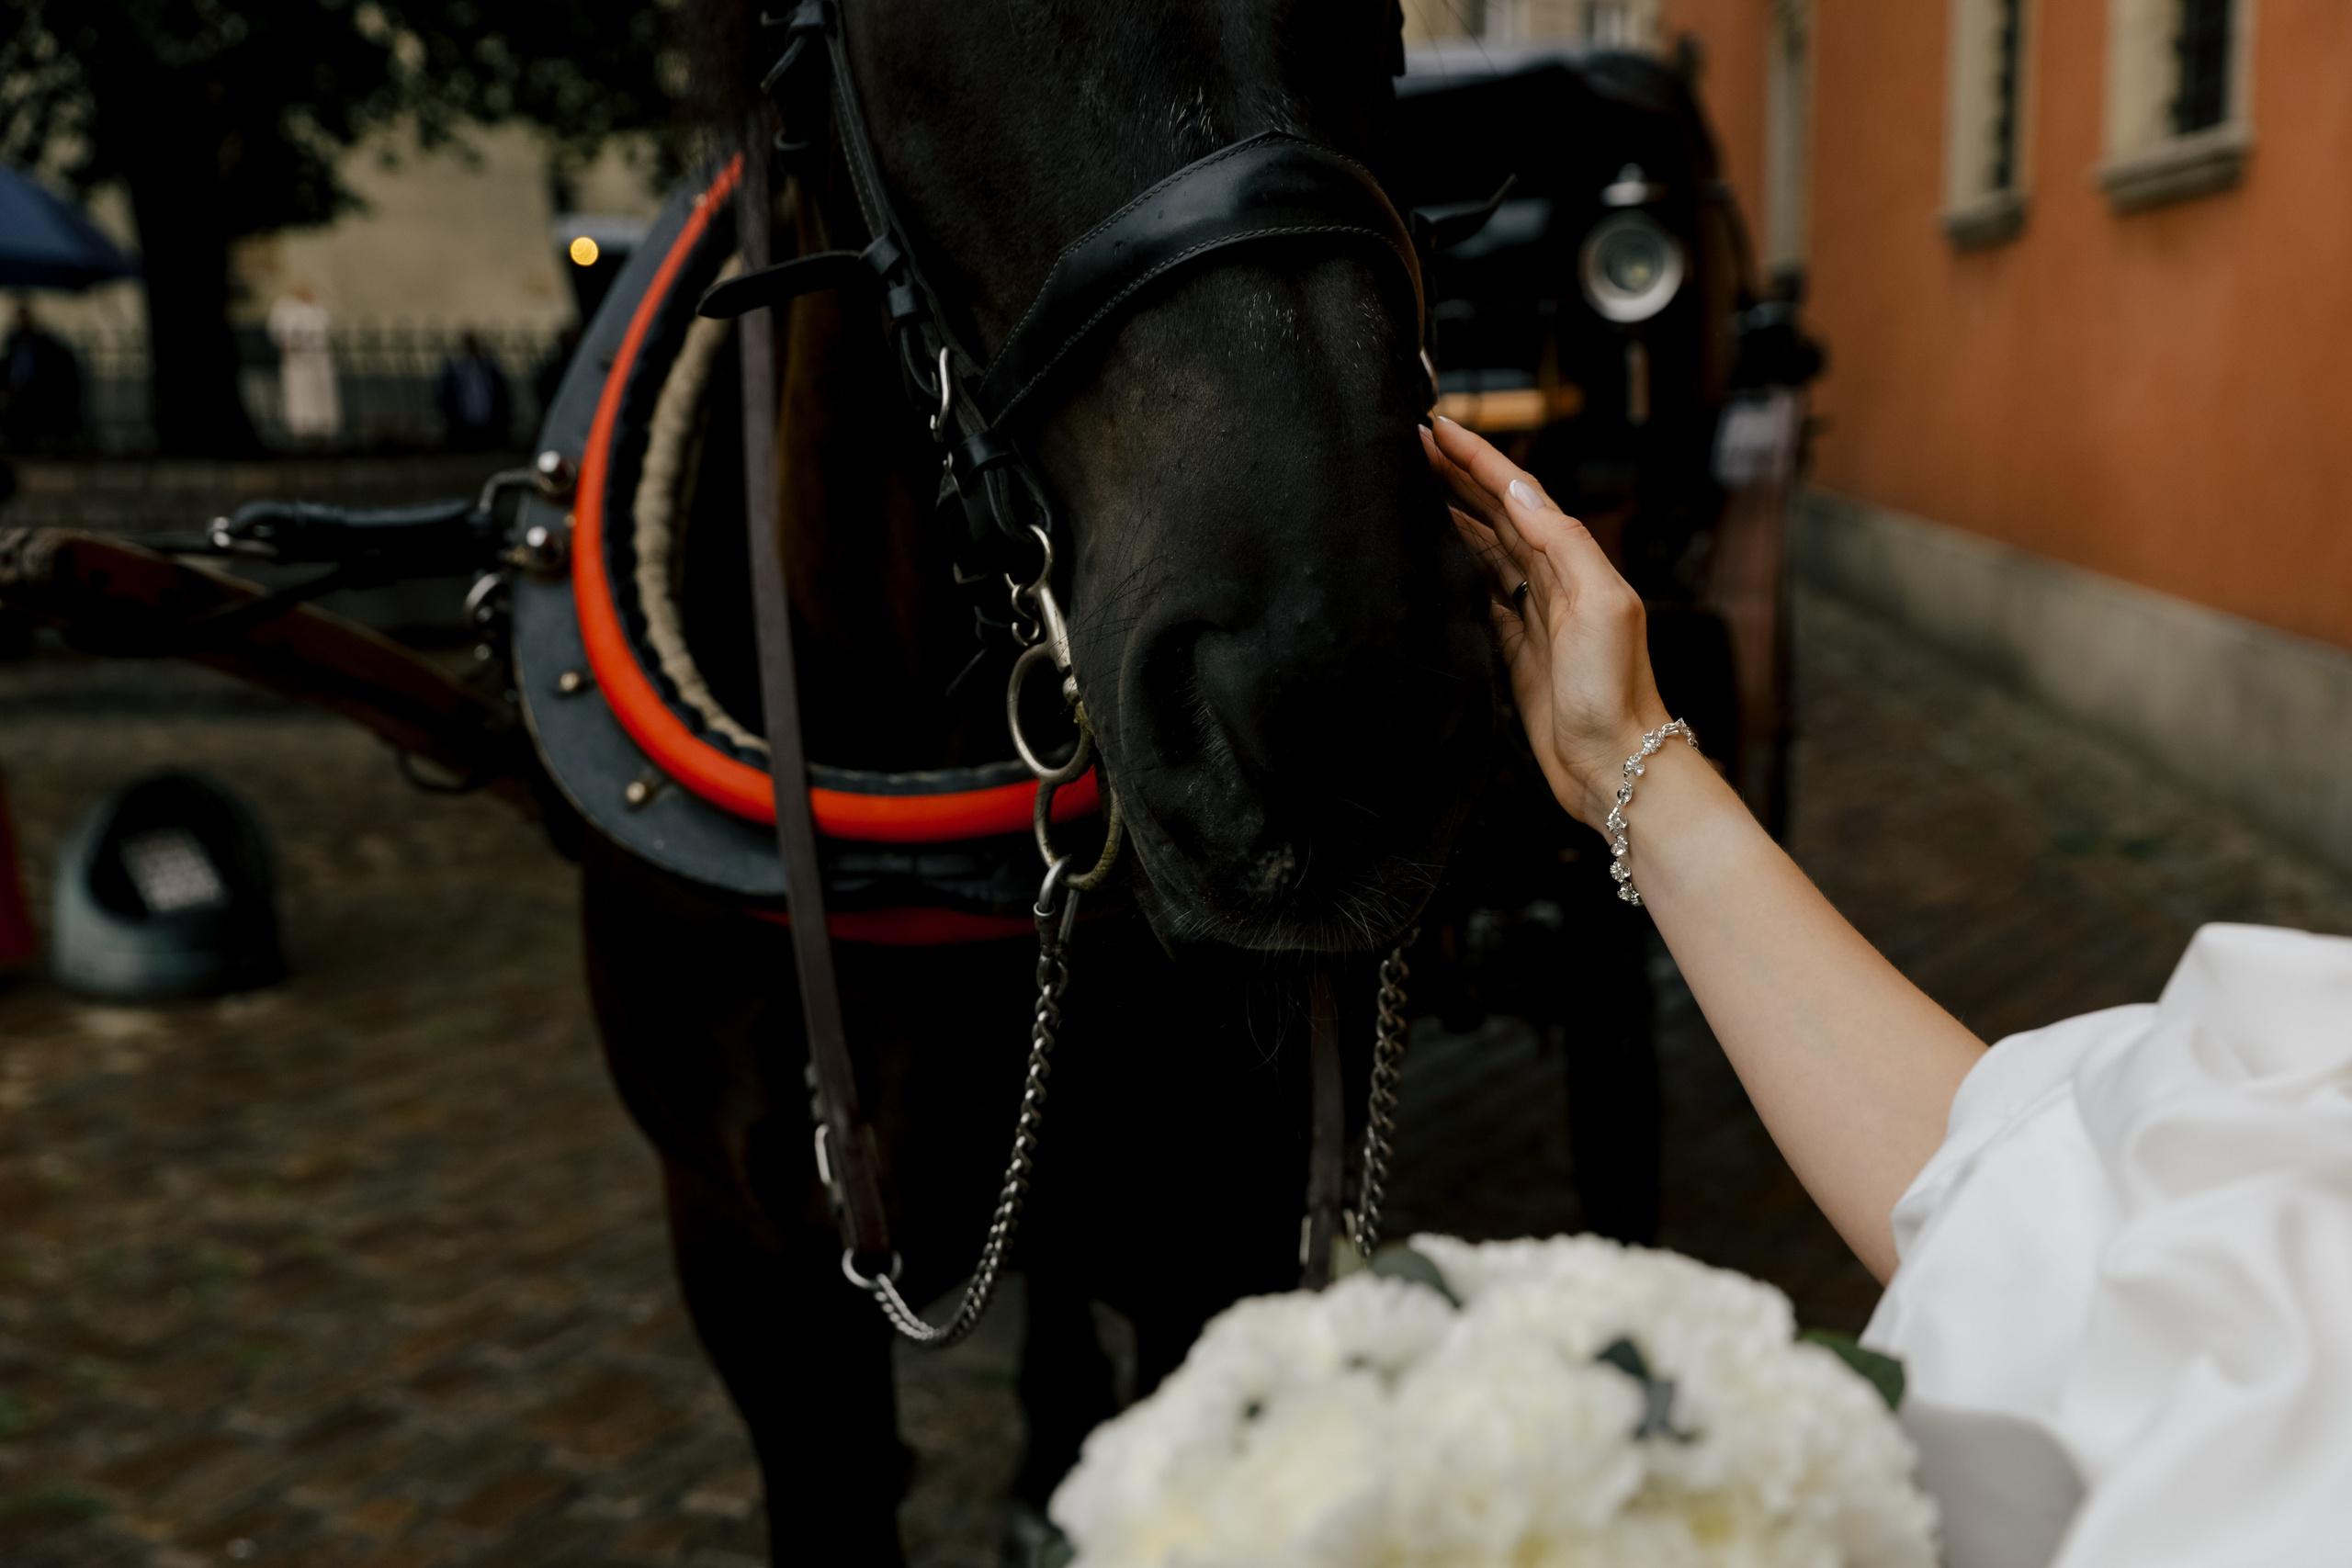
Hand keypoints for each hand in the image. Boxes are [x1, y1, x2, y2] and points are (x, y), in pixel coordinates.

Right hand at [1422, 416, 1669, 828]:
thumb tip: (1520, 491)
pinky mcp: (1514, 651)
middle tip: (1414, 444)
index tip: (1437, 427)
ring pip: (1485, 549)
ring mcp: (1533, 615)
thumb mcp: (1602, 607)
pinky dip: (1457, 569)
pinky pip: (1480, 596)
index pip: (1517, 494)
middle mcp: (1554, 582)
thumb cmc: (1614, 694)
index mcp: (1574, 562)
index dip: (1477, 459)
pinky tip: (1435, 557)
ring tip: (1416, 487)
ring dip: (1454, 515)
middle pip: (1497, 513)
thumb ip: (1565, 544)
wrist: (1616, 765)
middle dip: (1459, 475)